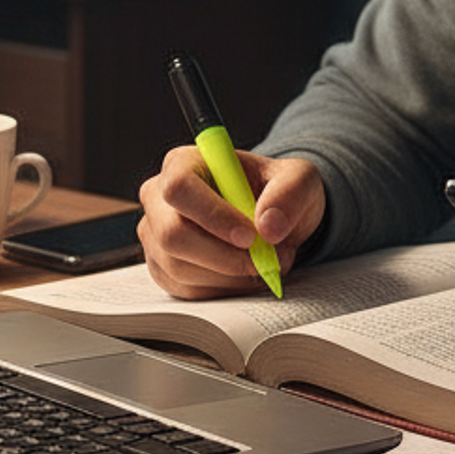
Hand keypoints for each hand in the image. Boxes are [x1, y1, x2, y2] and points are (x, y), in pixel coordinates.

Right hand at [138, 147, 324, 298]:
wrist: (271, 216)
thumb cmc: (276, 190)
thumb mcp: (299, 179)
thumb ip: (290, 193)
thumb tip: (269, 227)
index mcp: (183, 163)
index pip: (180, 188)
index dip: (212, 216)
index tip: (250, 236)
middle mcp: (159, 198)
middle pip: (172, 235)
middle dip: (224, 257)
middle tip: (265, 260)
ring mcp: (155, 235)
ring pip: (179, 269)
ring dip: (230, 276)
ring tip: (265, 263)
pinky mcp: (163, 268)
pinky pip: (186, 291)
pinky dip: (223, 290)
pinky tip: (247, 275)